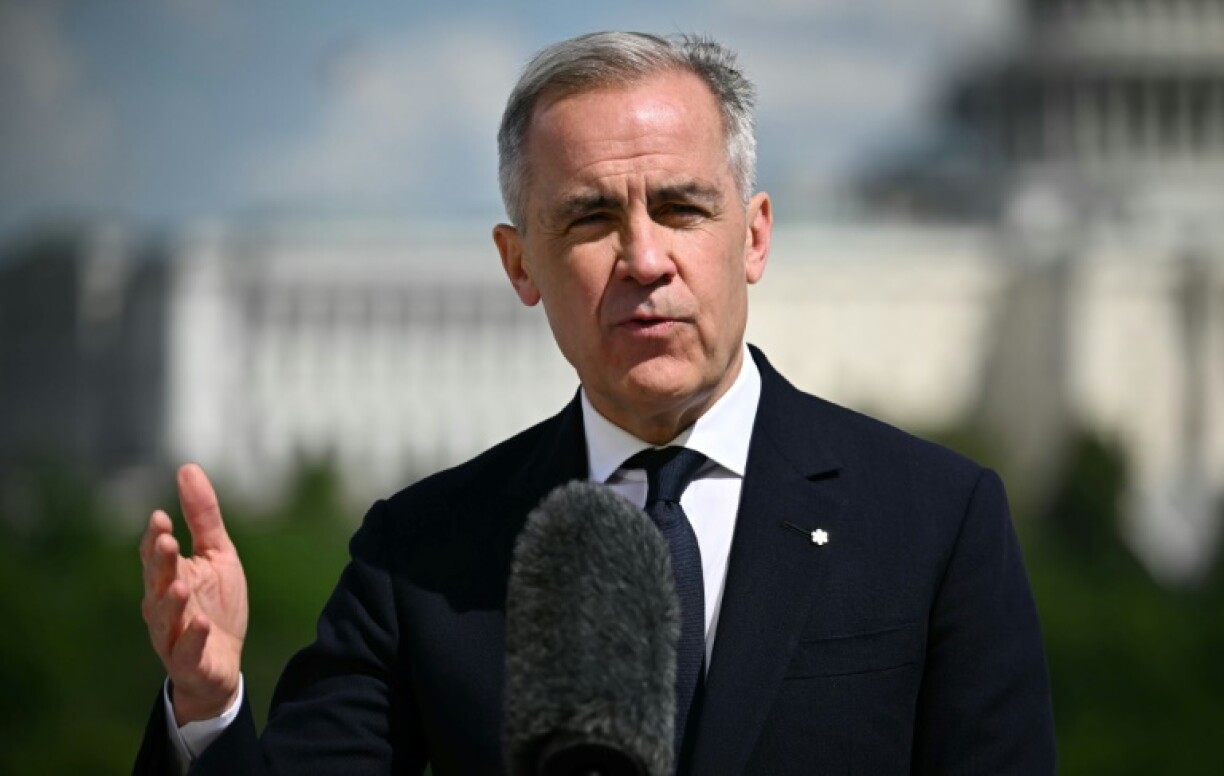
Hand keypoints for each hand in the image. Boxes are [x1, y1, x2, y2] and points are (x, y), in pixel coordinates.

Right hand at [140, 463, 247, 724]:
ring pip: (165, 618)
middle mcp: (163, 606)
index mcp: (169, 577)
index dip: (155, 539)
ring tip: (180, 585)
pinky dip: (191, 637)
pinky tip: (200, 622)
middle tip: (167, 542)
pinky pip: (186, 651)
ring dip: (171, 602)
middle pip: (156, 583)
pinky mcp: (190, 662)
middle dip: (160, 564)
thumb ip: (203, 517)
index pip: (156, 556)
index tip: (160, 517)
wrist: (224, 662)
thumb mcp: (217, 555)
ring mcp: (173, 636)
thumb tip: (186, 468)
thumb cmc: (216, 604)